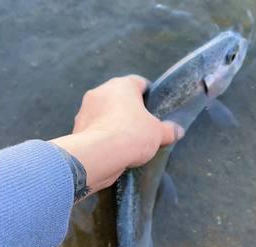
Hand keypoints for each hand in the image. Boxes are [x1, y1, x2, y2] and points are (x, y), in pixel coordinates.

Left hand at [51, 75, 184, 193]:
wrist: (99, 155)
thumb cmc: (132, 135)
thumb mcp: (158, 134)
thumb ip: (169, 130)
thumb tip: (178, 131)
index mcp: (121, 85)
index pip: (139, 83)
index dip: (149, 96)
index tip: (154, 111)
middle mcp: (100, 91)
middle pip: (120, 99)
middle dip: (130, 111)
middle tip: (142, 128)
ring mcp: (85, 110)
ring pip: (105, 114)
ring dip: (114, 123)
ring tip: (125, 142)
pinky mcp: (77, 128)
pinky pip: (95, 129)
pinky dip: (102, 136)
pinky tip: (112, 150)